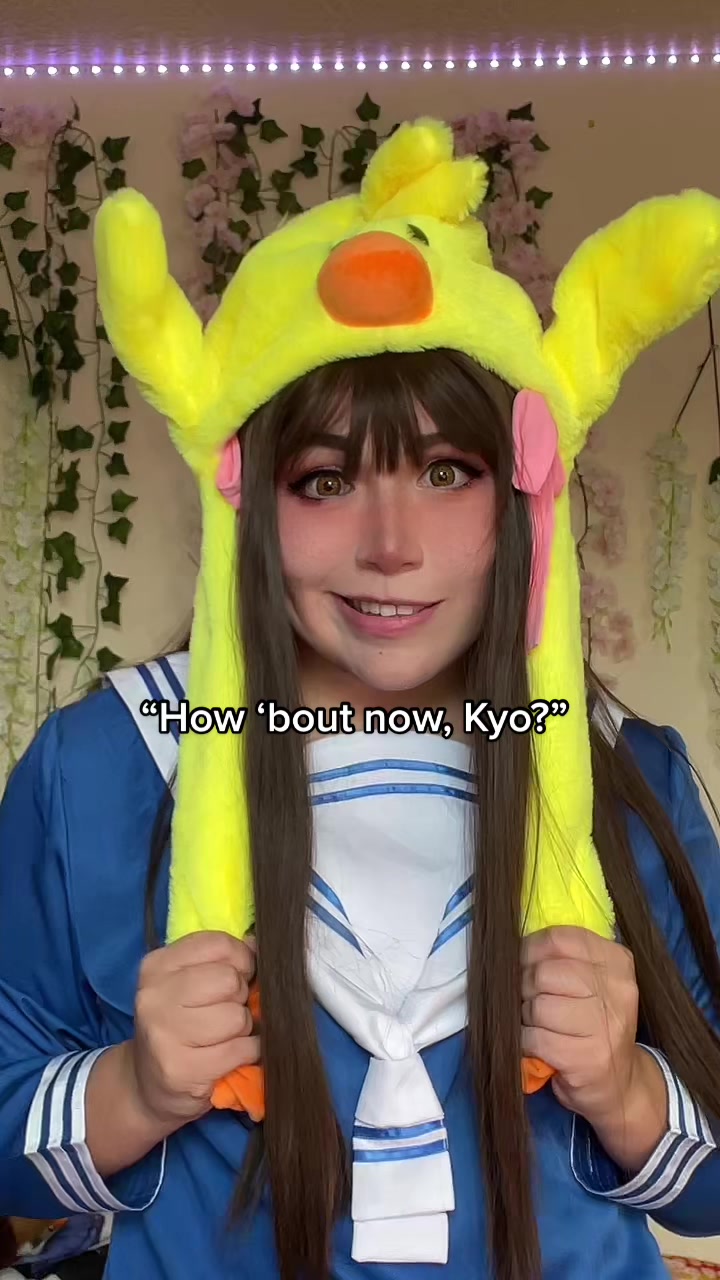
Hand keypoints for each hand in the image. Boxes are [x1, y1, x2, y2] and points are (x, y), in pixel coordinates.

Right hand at [130, 931, 259, 1127]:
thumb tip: (257, 944)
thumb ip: (221, 961)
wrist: (146, 1086)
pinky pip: (240, 1050)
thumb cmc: (178, 1027)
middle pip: (229, 980)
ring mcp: (164, 1034)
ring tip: (225, 1037)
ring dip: (243, 1029)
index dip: (241, 959)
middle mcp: (154, 996)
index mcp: (157, 966)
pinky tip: (231, 1056)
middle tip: (227, 1013)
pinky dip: (248, 1053)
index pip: (218, 944)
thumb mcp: (188, 985)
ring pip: (237, 1016)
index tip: (239, 976)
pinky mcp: (181, 1069)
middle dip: (240, 997)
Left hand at [520, 926, 645, 1125]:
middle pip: (543, 973)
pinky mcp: (587, 1058)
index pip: (558, 939)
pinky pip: (535, 1038)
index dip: (530, 950)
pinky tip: (540, 1046)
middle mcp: (616, 989)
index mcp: (616, 961)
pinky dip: (527, 1043)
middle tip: (531, 1002)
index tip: (523, 964)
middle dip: (525, 988)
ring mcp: (605, 1024)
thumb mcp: (590, 982)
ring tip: (540, 1026)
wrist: (620, 1084)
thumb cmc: (594, 1025)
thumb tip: (510, 947)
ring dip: (526, 1018)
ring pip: (537, 1006)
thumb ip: (560, 959)